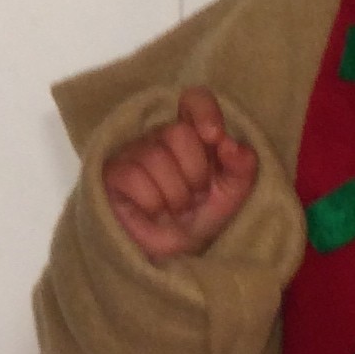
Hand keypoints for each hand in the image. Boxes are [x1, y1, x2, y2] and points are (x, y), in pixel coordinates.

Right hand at [102, 87, 259, 259]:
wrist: (175, 254)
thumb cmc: (201, 216)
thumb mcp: (232, 193)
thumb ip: (242, 167)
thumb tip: (231, 145)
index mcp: (190, 133)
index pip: (193, 99)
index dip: (204, 111)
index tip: (214, 137)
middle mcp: (159, 136)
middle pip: (177, 133)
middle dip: (195, 173)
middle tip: (195, 196)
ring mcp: (132, 154)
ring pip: (156, 157)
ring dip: (175, 195)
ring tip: (175, 209)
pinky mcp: (112, 175)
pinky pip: (134, 177)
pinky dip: (152, 202)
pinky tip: (153, 213)